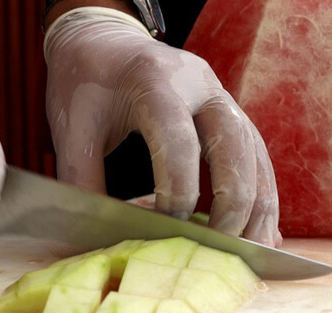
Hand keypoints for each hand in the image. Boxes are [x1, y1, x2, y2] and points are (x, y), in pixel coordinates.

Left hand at [44, 7, 281, 246]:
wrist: (103, 41)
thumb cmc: (84, 82)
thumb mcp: (71, 127)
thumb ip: (83, 180)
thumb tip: (98, 240)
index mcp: (156, 80)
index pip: (179, 141)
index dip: (177, 193)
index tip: (167, 230)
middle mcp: (201, 85)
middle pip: (235, 147)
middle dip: (233, 205)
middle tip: (220, 251)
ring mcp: (222, 97)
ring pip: (256, 154)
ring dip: (260, 206)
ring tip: (253, 252)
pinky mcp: (229, 113)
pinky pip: (256, 157)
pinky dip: (260, 196)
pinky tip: (260, 230)